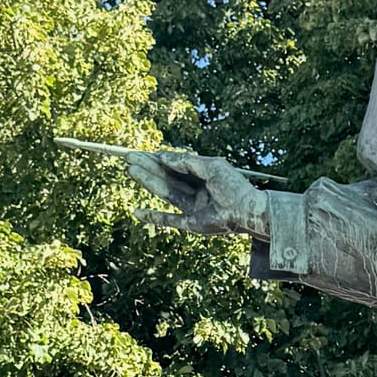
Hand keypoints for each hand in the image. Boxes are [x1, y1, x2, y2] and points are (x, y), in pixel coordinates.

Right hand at [120, 150, 264, 235]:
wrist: (247, 210)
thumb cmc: (234, 186)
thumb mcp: (211, 166)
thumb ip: (187, 161)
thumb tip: (163, 156)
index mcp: (203, 176)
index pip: (177, 166)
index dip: (160, 159)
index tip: (144, 152)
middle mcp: (197, 191)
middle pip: (168, 177)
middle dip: (149, 167)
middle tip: (129, 158)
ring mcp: (193, 207)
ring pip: (165, 192)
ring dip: (148, 181)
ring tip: (131, 170)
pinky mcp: (191, 223)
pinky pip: (168, 220)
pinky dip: (152, 217)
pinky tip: (137, 212)